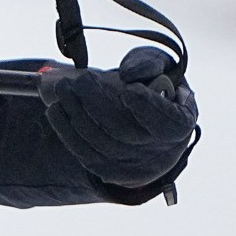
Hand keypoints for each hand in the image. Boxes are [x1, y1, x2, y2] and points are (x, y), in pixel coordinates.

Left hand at [38, 45, 197, 187]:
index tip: (129, 90)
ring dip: (77, 115)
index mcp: (179, 125)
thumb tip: (128, 74)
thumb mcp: (161, 67)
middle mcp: (160, 152)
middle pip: (126, 133)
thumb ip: (149, 64)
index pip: (168, 123)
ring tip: (63, 89)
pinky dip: (67, 132)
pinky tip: (56, 109)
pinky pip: (85, 155)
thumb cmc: (155, 84)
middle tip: (81, 79)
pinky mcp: (109, 171)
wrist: (146, 116)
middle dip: (98, 104)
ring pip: (101, 145)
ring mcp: (134, 167)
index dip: (148, 109)